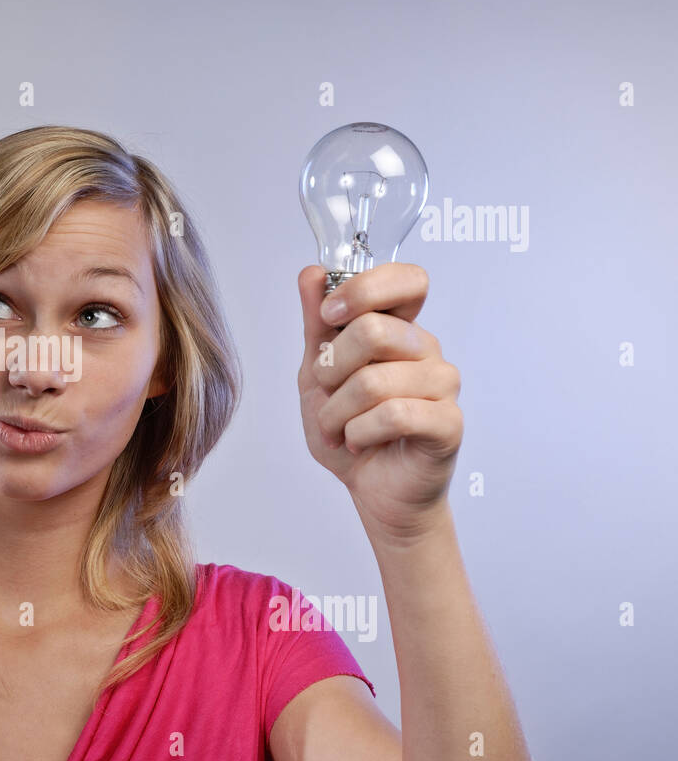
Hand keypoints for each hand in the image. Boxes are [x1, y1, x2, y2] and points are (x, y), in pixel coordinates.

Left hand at [296, 262, 462, 537]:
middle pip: (373, 330)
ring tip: (336, 429)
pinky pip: (392, 415)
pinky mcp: (448, 423)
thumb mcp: (317, 373)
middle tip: (326, 393)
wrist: (370, 488)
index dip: (365, 289)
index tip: (330, 314)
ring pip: (374, 381)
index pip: (408, 280)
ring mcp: (442, 385)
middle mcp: (425, 349)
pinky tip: (357, 441)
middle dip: (330, 368)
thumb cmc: (348, 428)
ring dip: (336, 412)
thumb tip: (312, 272)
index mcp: (399, 328)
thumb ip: (316, 324)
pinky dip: (358, 432)